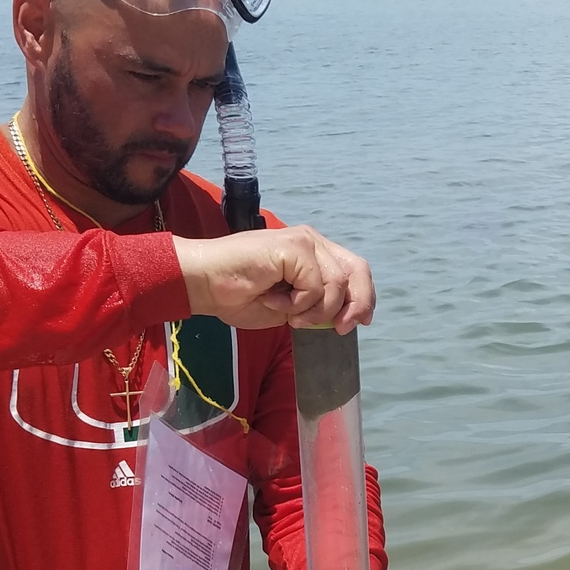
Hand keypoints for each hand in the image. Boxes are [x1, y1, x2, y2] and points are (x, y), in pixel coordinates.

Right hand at [176, 225, 375, 331]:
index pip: (354, 269)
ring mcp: (304, 241)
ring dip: (313, 310)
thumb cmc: (239, 295)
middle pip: (356, 270)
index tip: (359, 323)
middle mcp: (313, 241)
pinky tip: (273, 299)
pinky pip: (314, 285)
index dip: (364, 297)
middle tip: (338, 328)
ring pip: (336, 284)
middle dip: (355, 304)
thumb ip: (317, 305)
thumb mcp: (290, 307)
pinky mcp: (293, 246)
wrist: (205, 283)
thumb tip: (343, 318)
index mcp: (314, 252)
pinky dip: (297, 303)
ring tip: (287, 312)